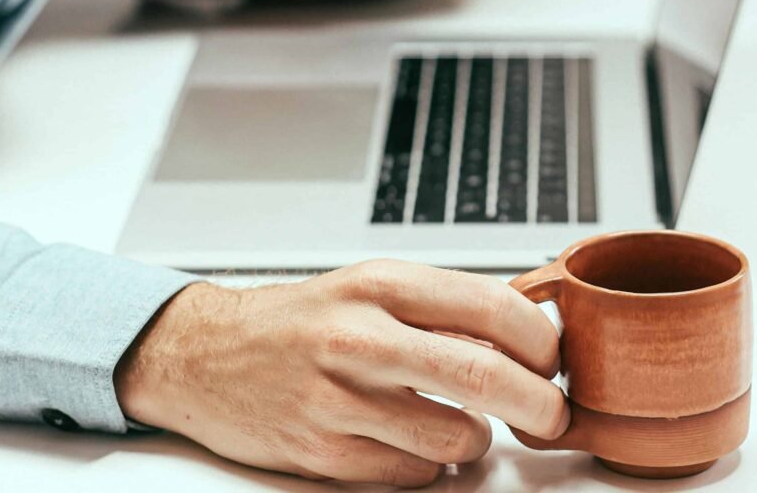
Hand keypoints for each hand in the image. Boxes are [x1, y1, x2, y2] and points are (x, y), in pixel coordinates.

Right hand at [115, 260, 567, 485]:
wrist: (206, 354)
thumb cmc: (296, 319)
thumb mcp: (367, 286)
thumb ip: (439, 306)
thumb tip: (524, 328)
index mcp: (378, 283)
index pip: (490, 305)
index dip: (540, 339)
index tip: (550, 357)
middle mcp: (359, 335)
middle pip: (484, 374)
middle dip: (538, 403)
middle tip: (550, 413)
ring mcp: (339, 397)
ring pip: (455, 435)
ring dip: (475, 438)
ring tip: (460, 423)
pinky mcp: (322, 452)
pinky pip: (412, 473)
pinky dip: (427, 463)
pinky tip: (410, 440)